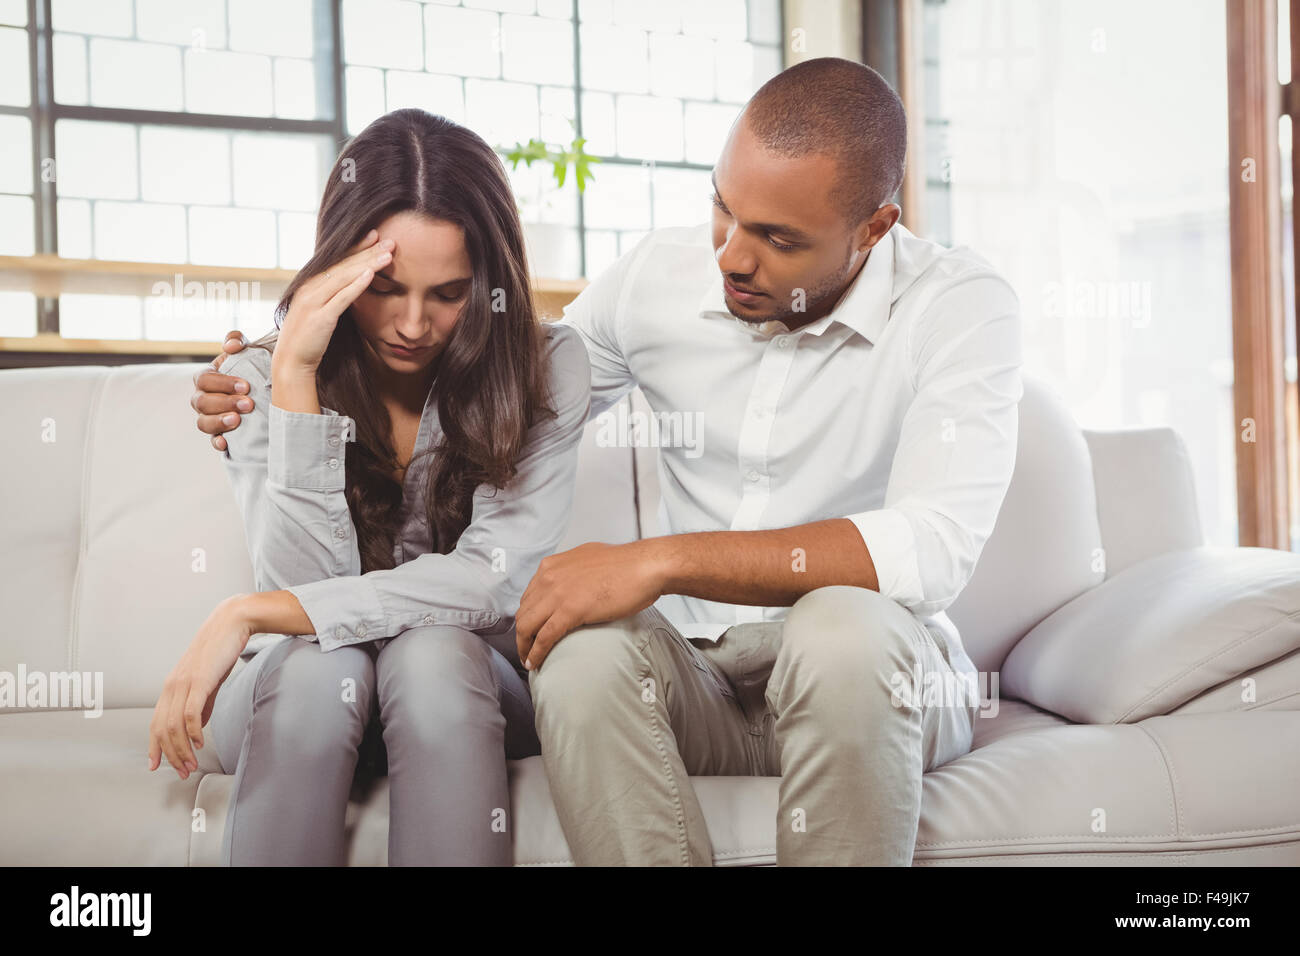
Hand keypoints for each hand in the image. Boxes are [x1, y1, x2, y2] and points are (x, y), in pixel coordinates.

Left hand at [147, 595, 253, 780]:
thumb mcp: (208, 682)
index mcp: (172, 687)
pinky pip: (190, 714)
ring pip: (174, 726)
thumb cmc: (221, 650)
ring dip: (182, 749)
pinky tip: (201, 743)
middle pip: (162, 729)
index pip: (156, 723)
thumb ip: (201, 704)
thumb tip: (196, 728)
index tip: (156, 766)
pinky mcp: (199, 681)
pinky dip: (193, 733)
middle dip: (170, 755)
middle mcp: (172, 686)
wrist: (232, 623)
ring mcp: (184, 683)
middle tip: (183, 771)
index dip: (154, 747)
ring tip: (192, 764)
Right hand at [193, 330, 252, 451]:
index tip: (246, 386)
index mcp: (208, 377)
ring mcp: (210, 417)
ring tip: (237, 420)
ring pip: (203, 422)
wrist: (268, 388)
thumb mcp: (249, 350)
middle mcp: (203, 398)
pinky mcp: (220, 433)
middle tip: (248, 404)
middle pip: (202, 402)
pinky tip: (226, 443)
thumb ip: (237, 341)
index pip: (204, 379)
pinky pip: (213, 440)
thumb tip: (231, 347)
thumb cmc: (255, 367)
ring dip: (218, 422)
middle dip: (224, 403)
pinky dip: (217, 442)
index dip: (222, 383)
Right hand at [272, 229, 394, 378]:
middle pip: (343, 265)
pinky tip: (370, 275)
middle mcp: (310, 288)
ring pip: (344, 277)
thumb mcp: (320, 309)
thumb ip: (331, 295)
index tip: (375, 235)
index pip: (337, 260)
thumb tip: (350, 283)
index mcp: (310, 284)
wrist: (292, 360)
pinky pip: (341, 298)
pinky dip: (356, 285)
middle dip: (368, 251)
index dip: (357, 247)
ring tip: (387, 255)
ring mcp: (314, 301)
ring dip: (367, 264)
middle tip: (390, 240)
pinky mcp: (320, 317)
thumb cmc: (309, 337)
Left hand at [515, 540, 669, 670]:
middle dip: (522, 634)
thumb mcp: (588, 560)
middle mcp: (549, 577)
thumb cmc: (627, 565)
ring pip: (527, 626)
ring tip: (529, 659)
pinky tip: (535, 663)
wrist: (645, 566)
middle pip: (524, 612)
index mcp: (552, 566)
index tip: (532, 629)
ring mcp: (558, 594)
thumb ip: (573, 572)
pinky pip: (544, 636)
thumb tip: (573, 584)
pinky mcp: (570, 611)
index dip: (528, 616)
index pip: (528, 596)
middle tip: (527, 648)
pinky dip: (536, 652)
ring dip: (525, 646)